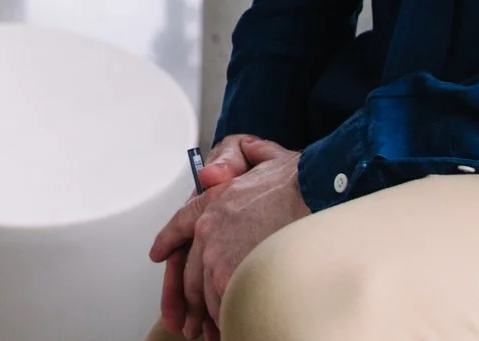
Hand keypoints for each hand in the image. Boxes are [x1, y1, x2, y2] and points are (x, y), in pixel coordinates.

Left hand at [149, 136, 307, 337]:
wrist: (319, 196)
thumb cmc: (301, 181)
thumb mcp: (264, 155)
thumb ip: (237, 157)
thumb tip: (213, 171)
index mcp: (213, 201)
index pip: (179, 225)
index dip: (167, 242)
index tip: (159, 254)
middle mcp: (209, 230)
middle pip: (190, 273)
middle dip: (189, 301)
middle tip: (189, 320)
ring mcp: (219, 256)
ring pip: (207, 294)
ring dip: (210, 314)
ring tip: (214, 331)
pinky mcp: (234, 278)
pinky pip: (225, 305)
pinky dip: (228, 318)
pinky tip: (234, 324)